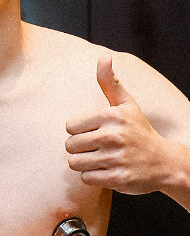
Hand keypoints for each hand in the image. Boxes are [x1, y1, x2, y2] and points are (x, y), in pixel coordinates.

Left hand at [65, 53, 170, 193]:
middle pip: (70, 145)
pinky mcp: (117, 178)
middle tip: (100, 148)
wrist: (165, 163)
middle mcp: (112, 136)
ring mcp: (115, 158)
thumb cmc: (139, 131)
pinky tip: (108, 170)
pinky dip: (93, 177)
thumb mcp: (126, 105)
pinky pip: (86, 178)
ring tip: (103, 159)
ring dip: (85, 164)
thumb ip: (110, 83)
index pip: (69, 127)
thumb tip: (103, 56)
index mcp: (111, 116)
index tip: (95, 132)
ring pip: (75, 163)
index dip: (79, 132)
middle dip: (81, 149)